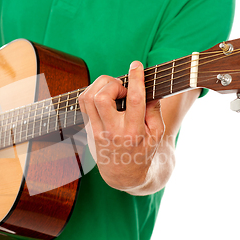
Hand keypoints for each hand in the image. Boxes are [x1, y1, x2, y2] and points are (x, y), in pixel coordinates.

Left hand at [78, 61, 164, 190]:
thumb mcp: (157, 134)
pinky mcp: (87, 128)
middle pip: (102, 97)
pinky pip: (82, 102)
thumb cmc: (143, 151)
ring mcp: (96, 131)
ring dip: (101, 85)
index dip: (135, 79)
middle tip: (123, 89)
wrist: (122, 174)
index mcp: (133, 133)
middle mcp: (112, 132)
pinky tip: (105, 95)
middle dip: (113, 84)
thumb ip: (154, 110)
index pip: (134, 101)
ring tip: (114, 91)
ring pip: (88, 98)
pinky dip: (92, 91)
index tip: (136, 65)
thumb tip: (148, 88)